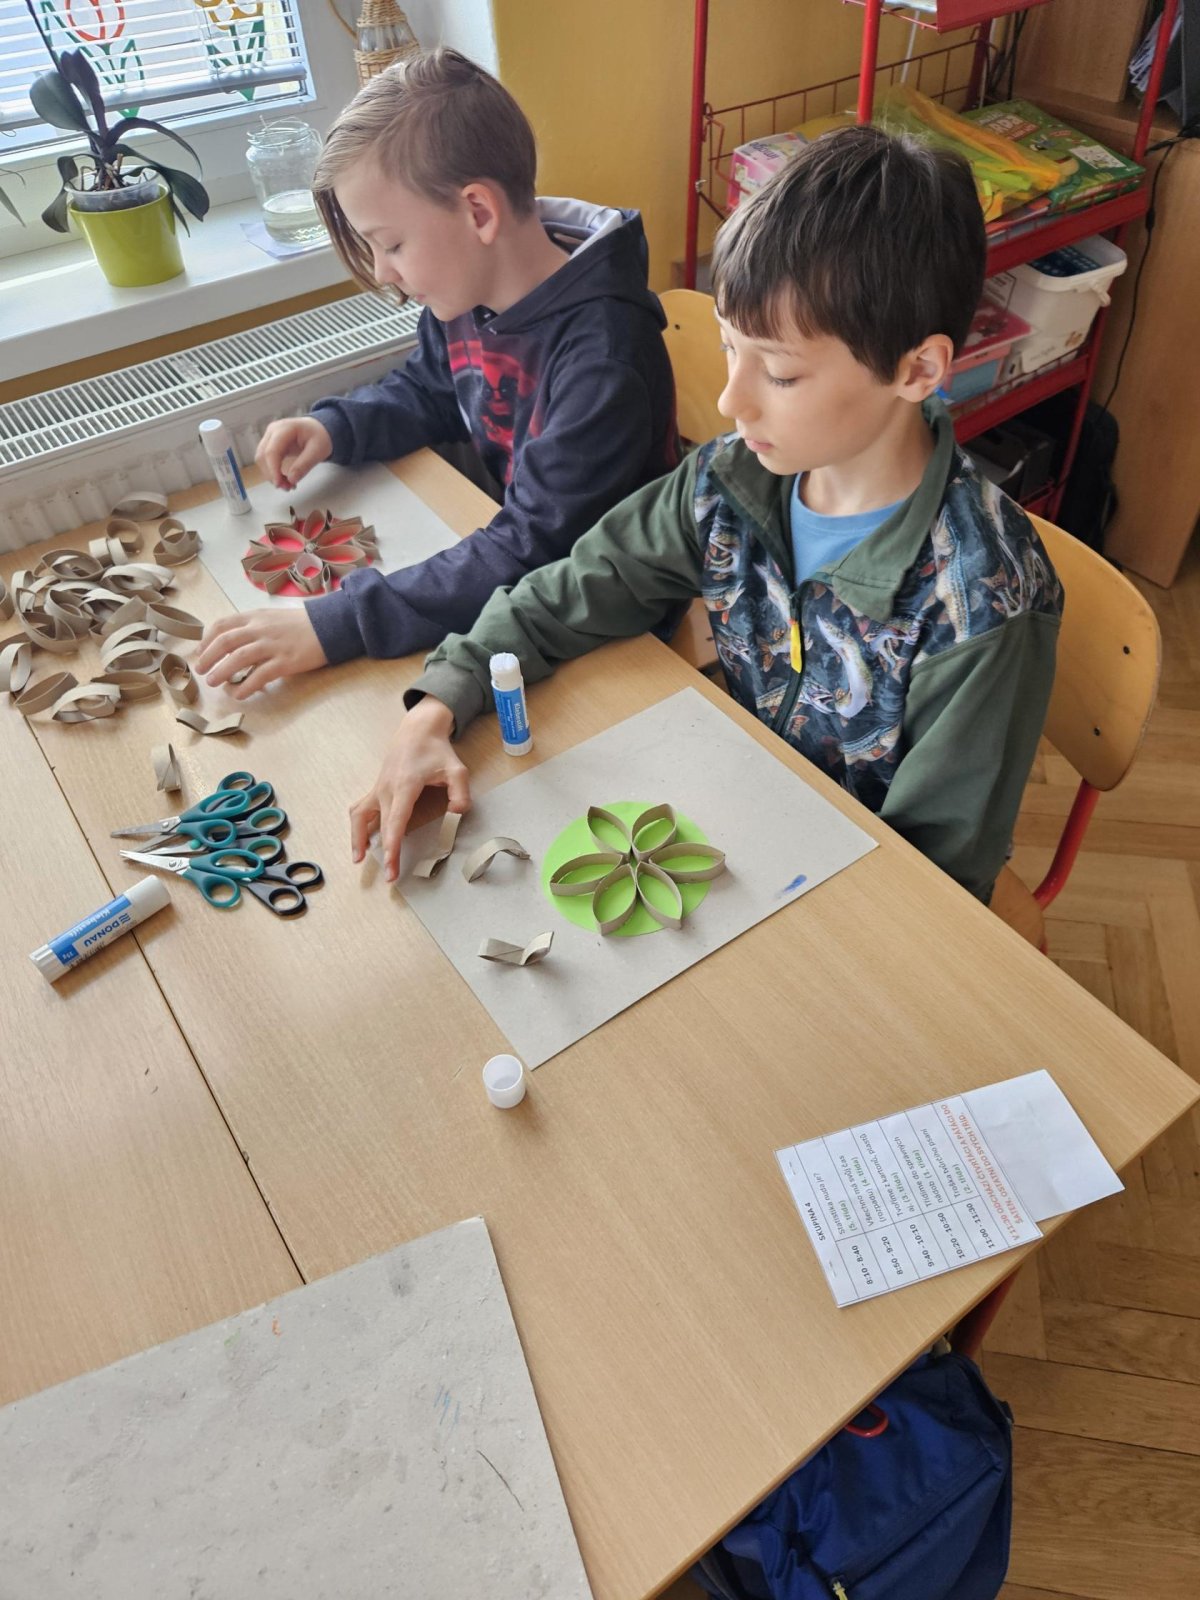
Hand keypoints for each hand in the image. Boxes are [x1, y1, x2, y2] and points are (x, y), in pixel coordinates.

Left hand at [196, 608, 327, 698]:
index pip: (223, 625)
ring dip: (222, 671)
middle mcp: (260, 629)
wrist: (331, 625)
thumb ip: (255, 628)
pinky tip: (240, 694)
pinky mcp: (285, 661)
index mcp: (255, 617)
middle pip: (225, 642)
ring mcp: (272, 645)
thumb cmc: (303, 623)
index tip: (201, 652)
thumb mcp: (273, 618)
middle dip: (209, 657)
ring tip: (213, 682)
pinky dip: (247, 686)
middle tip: (201, 671)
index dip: (207, 639)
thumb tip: (237, 645)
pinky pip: (260, 675)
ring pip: (238, 658)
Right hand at [255, 417, 332, 490]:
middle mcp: (273, 431)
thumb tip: (291, 479)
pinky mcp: (270, 445)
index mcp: (284, 428)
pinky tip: (285, 479)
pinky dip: (273, 472)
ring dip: (272, 475)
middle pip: (263, 456)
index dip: (273, 469)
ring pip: (262, 460)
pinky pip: (266, 461)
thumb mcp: (318, 451)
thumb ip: (304, 464)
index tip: (279, 484)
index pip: (272, 451)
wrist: (318, 430)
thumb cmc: (319, 436)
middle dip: (272, 475)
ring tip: (288, 485)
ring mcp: (269, 437)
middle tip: (287, 488)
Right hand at [350, 698, 469, 880]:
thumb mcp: (457, 769)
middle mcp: (386, 789)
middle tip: (390, 878)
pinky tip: (360, 842)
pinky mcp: (375, 788)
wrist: (418, 728)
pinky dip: (358, 827)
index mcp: (404, 785)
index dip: (392, 846)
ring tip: (358, 860)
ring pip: (359, 816)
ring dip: (356, 839)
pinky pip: (361, 809)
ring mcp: (378, 788)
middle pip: (379, 826)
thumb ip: (460, 792)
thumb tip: (457, 813)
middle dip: (383, 853)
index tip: (392, 865)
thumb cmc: (437, 750)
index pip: (396, 822)